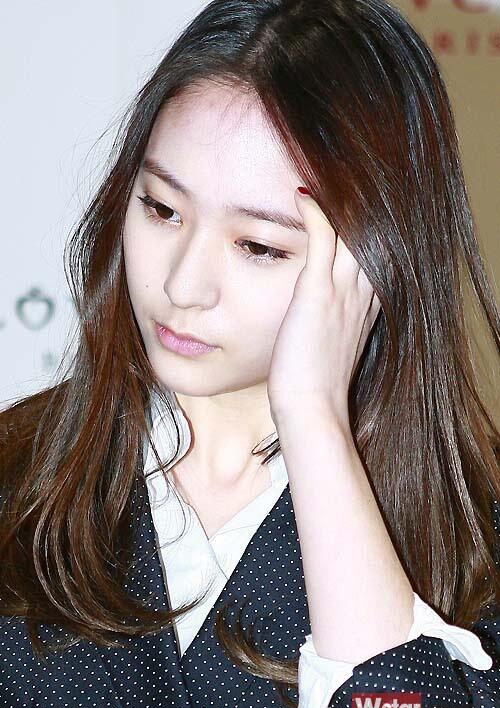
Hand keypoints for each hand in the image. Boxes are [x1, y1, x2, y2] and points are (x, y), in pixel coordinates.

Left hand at [267, 188, 381, 430]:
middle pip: (375, 238)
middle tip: (360, 181)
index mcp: (369, 307)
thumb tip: (321, 312)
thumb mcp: (333, 346)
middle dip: (369, 210)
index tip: (365, 209)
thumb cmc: (316, 383)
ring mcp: (343, 293)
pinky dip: (316, 215)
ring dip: (346, 205)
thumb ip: (334, 321)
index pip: (378, 256)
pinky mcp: (318, 295)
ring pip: (356, 234)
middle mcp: (363, 295)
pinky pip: (324, 242)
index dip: (374, 231)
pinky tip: (304, 193)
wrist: (312, 408)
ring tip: (332, 176)